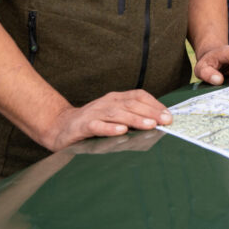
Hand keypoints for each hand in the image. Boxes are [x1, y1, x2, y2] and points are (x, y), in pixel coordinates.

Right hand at [44, 89, 171, 151]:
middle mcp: (107, 102)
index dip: (155, 104)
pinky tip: (121, 131)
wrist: (60, 127)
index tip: (169, 115)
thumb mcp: (114, 117)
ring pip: (117, 113)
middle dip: (151, 112)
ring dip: (135, 119)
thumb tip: (158, 124)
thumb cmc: (93, 123)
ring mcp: (94, 113)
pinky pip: (97, 126)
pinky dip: (110, 128)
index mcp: (116, 99)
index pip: (139, 96)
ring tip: (150, 125)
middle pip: (131, 104)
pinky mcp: (82, 126)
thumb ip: (132, 118)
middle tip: (166, 121)